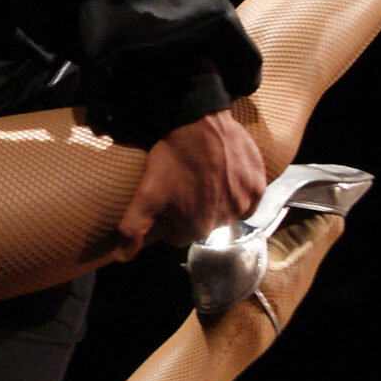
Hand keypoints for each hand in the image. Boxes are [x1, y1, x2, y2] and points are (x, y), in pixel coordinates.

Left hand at [112, 110, 270, 259]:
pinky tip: (226, 175)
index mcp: (199, 228)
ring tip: (205, 178)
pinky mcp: (258, 184)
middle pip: (205, 223)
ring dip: (218, 201)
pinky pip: (248, 198)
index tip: (169, 200)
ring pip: (227, 211)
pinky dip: (238, 191)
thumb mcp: (146, 194)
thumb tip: (121, 259)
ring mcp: (246, 202)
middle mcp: (227, 220)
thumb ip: (133, 229)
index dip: (171, 219)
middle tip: (186, 185)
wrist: (198, 122)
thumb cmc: (171, 159)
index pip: (180, 236)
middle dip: (195, 210)